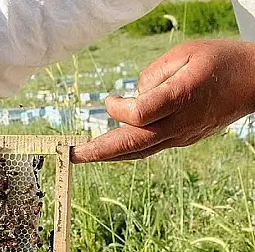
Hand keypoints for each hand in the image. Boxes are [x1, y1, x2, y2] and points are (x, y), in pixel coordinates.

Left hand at [72, 39, 254, 162]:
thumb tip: (133, 95)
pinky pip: (149, 149)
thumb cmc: (221, 62)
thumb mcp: (186, 53)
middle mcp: (180, 123)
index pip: (139, 114)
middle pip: (133, 144)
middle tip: (72, 155)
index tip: (109, 99)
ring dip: (108, 156)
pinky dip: (127, 151)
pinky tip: (109, 149)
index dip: (118, 109)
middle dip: (99, 151)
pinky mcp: (183, 139)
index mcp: (181, 98)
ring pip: (140, 152)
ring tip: (83, 156)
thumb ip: (154, 74)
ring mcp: (182, 135)